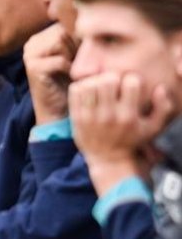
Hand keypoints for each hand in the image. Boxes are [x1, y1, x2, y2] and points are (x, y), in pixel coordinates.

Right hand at [24, 23, 74, 123]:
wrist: (58, 110)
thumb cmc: (70, 81)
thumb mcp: (76, 54)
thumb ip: (77, 36)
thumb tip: (95, 16)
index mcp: (40, 37)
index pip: (65, 23)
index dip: (79, 37)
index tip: (82, 55)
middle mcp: (31, 44)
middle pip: (62, 30)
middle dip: (75, 47)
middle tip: (78, 64)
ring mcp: (29, 56)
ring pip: (60, 41)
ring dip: (72, 56)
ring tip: (73, 70)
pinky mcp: (32, 68)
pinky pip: (59, 59)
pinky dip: (68, 69)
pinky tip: (68, 78)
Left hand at [70, 72, 176, 193]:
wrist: (107, 159)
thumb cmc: (132, 140)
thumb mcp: (153, 127)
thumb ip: (163, 107)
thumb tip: (159, 88)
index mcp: (128, 116)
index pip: (130, 82)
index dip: (130, 81)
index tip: (128, 88)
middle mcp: (108, 116)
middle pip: (108, 80)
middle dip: (112, 78)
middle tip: (112, 86)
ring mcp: (90, 117)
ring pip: (90, 84)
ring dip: (95, 82)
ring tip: (99, 89)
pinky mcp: (77, 118)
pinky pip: (75, 90)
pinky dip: (81, 87)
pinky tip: (88, 94)